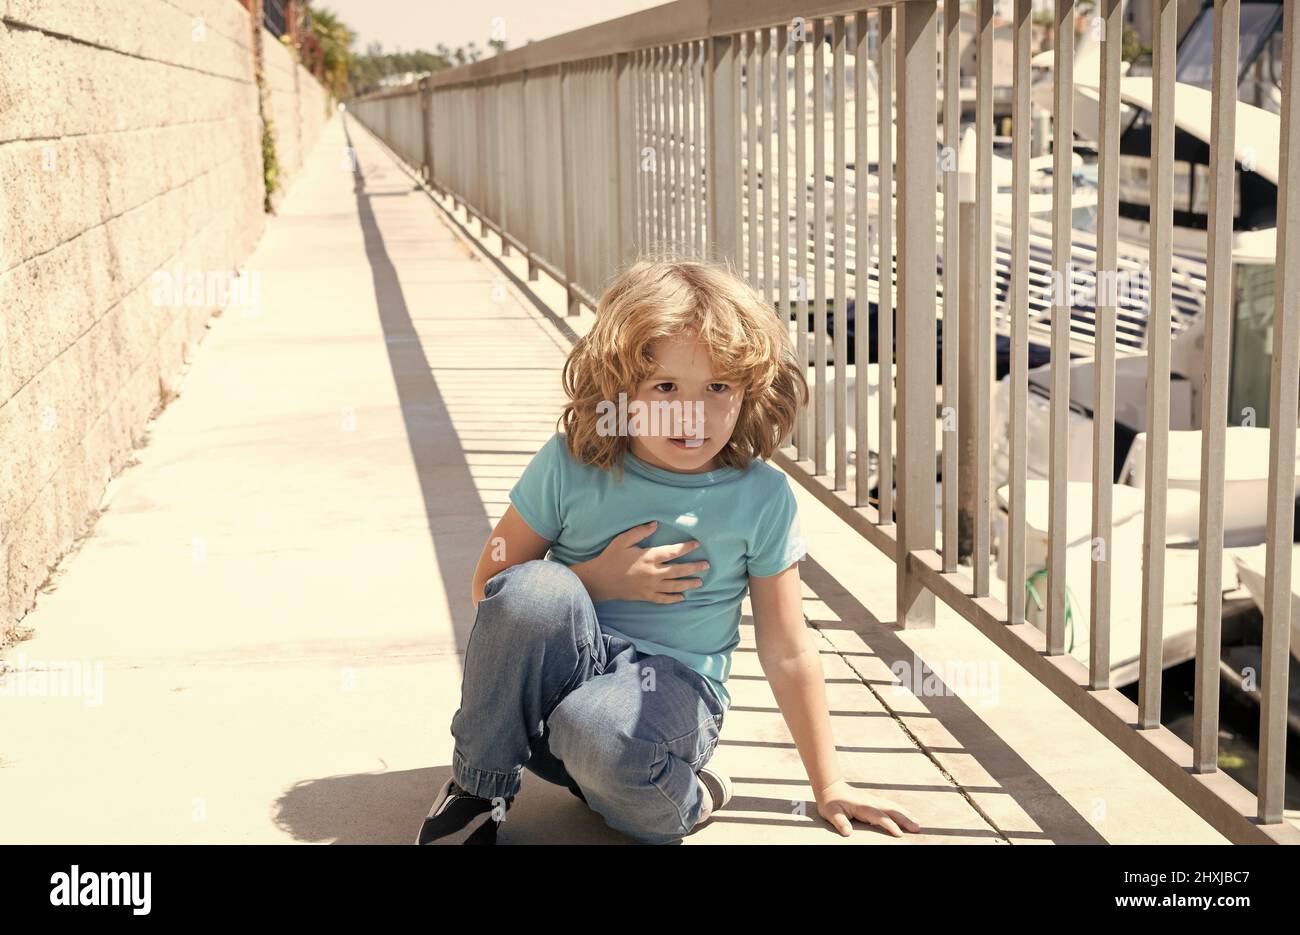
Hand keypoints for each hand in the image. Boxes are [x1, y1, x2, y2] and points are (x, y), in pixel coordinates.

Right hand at [570, 521, 708, 603]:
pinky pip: (663, 599)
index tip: (697, 544)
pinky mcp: (646, 596)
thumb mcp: (623, 540)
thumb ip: (639, 532)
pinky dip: (673, 599)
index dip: (686, 547)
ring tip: (699, 582)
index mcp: (649, 557)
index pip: (672, 552)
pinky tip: (682, 597)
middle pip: (679, 570)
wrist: (600, 580)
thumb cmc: (611, 558)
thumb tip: (655, 524)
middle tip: (706, 565)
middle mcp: (653, 573)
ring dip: (688, 583)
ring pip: (674, 586)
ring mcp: (650, 586)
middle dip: (694, 567)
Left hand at [814, 778, 920, 837]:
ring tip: (918, 822)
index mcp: (862, 806)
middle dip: (905, 819)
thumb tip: (847, 832)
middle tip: (917, 827)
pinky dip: (900, 810)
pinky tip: (907, 814)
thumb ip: (840, 822)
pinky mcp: (874, 801)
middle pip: (891, 810)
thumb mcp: (831, 813)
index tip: (900, 834)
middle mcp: (871, 802)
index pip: (879, 817)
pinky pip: (890, 805)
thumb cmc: (830, 802)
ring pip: (893, 807)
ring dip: (906, 814)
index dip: (889, 825)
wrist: (830, 786)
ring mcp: (873, 800)